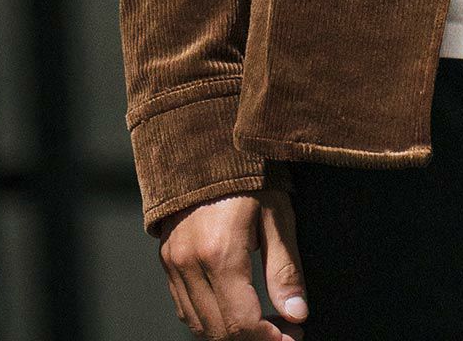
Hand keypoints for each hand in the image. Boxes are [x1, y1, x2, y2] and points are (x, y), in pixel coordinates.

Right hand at [156, 185, 308, 337]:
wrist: (208, 142)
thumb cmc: (250, 173)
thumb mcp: (277, 215)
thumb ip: (285, 269)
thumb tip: (296, 314)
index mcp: (220, 253)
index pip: (242, 323)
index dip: (270, 339)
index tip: (293, 336)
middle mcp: (190, 263)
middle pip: (219, 331)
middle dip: (253, 340)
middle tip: (283, 332)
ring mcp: (173, 263)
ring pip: (199, 324)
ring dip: (230, 333)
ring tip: (263, 324)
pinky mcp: (166, 259)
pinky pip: (185, 306)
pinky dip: (209, 318)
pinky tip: (234, 310)